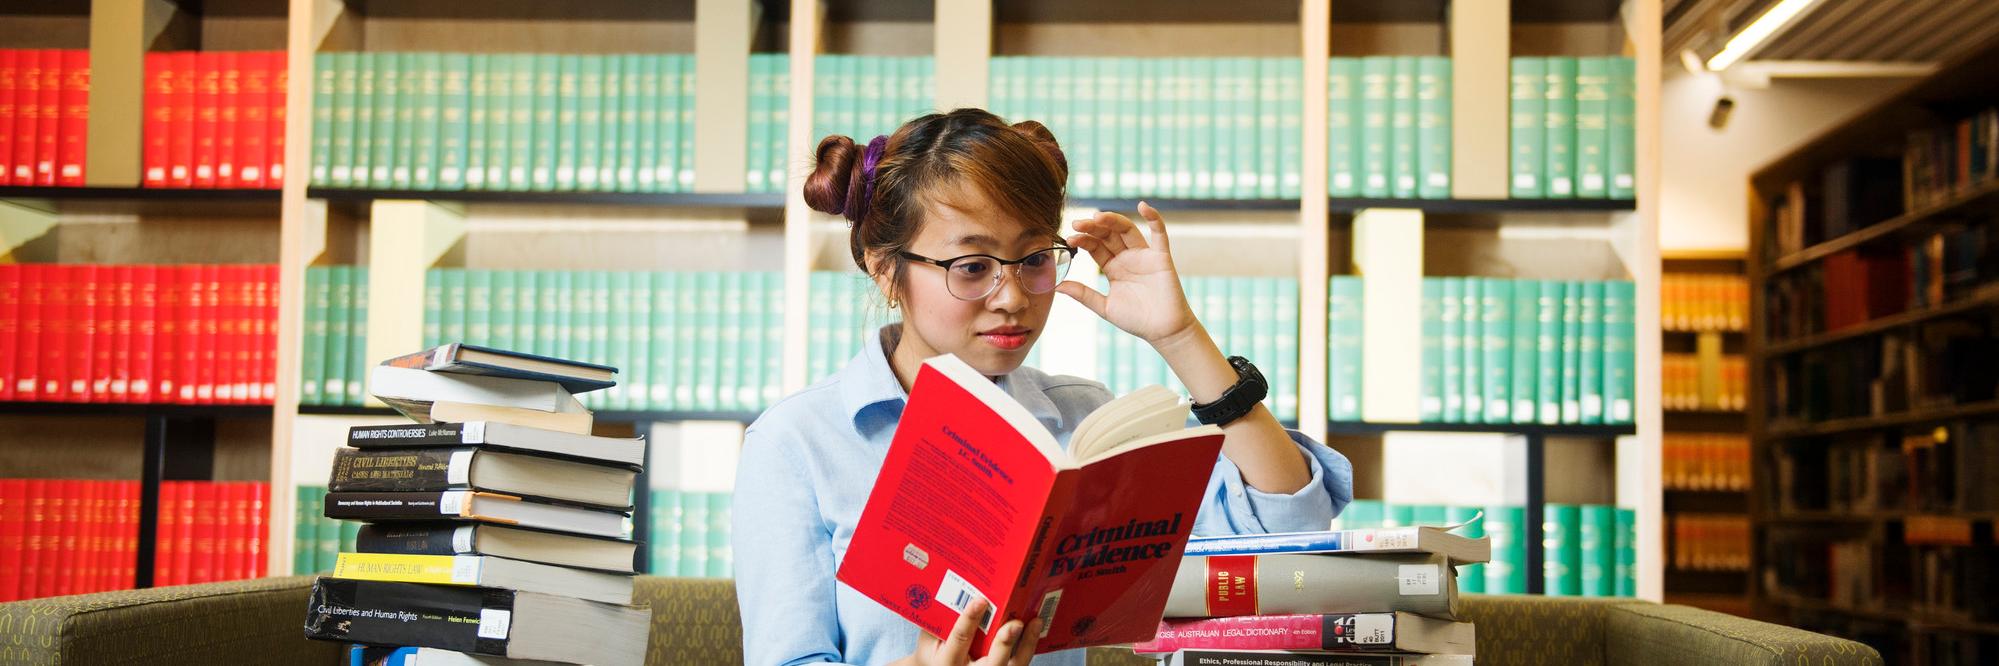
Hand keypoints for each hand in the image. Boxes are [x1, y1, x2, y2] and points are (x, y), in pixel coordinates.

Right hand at [897, 598, 1042, 665]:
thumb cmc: (935, 650)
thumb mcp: (930, 637)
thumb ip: (940, 619)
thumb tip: (952, 584)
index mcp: (947, 662)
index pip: (959, 640)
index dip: (969, 620)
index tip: (980, 600)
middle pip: (991, 664)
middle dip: (1005, 642)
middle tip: (1015, 622)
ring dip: (1026, 645)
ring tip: (1035, 622)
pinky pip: (1019, 664)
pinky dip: (1029, 646)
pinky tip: (1035, 629)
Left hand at [1057, 202, 1199, 346]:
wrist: (1164, 331)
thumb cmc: (1137, 321)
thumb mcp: (1104, 307)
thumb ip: (1083, 294)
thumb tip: (1057, 285)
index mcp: (1113, 268)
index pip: (1095, 247)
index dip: (1083, 240)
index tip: (1069, 239)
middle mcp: (1127, 258)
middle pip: (1108, 235)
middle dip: (1092, 227)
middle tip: (1077, 223)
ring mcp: (1144, 256)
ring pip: (1127, 230)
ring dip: (1113, 220)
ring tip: (1098, 216)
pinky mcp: (1161, 257)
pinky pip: (1159, 234)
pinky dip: (1154, 218)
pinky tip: (1143, 206)